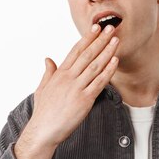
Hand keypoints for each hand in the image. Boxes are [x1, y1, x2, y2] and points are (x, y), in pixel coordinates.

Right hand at [14, 24, 119, 158]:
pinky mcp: (84, 100)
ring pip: (95, 66)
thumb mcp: (42, 88)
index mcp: (59, 74)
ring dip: (107, 52)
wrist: (43, 130)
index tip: (95, 27)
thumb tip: (48, 59)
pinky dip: (108, 71)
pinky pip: (99, 83)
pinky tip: (115, 61)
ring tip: (116, 40)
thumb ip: (48, 73)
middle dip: (100, 40)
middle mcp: (68, 78)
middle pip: (87, 54)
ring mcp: (77, 88)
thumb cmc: (43, 111)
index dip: (87, 38)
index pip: (75, 51)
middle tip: (111, 28)